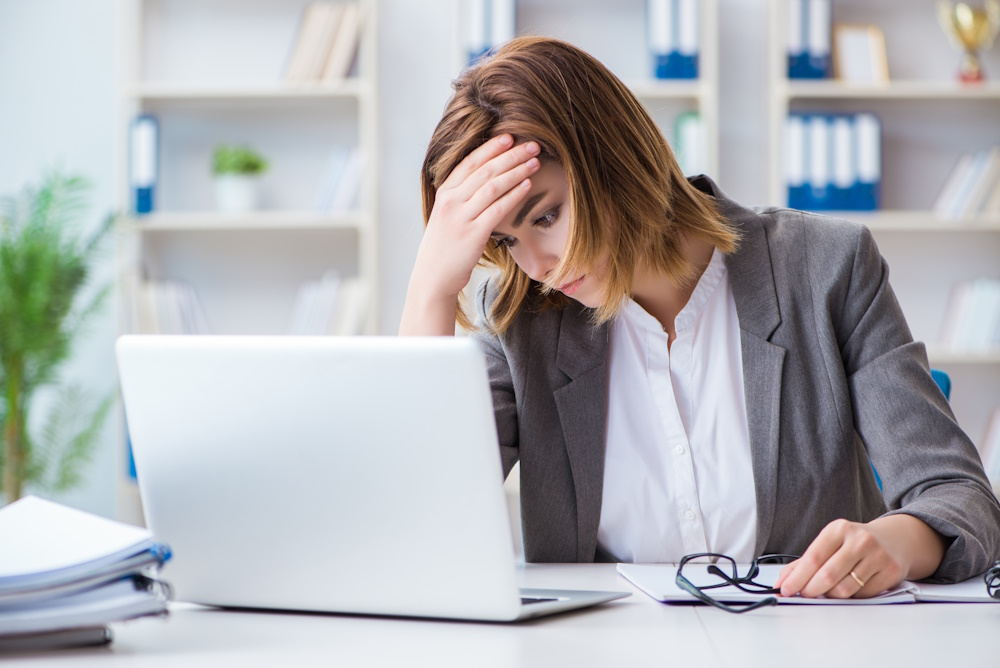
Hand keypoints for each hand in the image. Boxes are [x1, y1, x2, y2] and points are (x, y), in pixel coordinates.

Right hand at [412, 134, 540, 300]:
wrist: (433, 277)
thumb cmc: (444, 247)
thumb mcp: (447, 216)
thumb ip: (462, 197)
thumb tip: (486, 179)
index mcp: (445, 193)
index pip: (470, 162)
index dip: (491, 147)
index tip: (509, 136)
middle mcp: (451, 201)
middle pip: (485, 170)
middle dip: (511, 154)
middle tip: (532, 144)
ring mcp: (461, 217)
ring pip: (492, 186)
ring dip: (516, 171)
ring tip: (535, 161)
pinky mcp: (473, 234)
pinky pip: (497, 209)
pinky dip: (514, 195)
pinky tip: (527, 185)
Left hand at [773, 515, 945, 598]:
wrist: (894, 540)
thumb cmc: (855, 543)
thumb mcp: (830, 542)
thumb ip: (805, 561)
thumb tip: (783, 581)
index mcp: (839, 529)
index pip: (813, 557)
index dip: (797, 577)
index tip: (785, 589)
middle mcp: (860, 540)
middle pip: (828, 575)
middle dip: (810, 589)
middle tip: (802, 595)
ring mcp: (878, 556)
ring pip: (845, 589)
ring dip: (830, 595)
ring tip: (826, 591)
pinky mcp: (891, 572)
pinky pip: (862, 595)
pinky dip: (850, 597)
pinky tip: (848, 588)